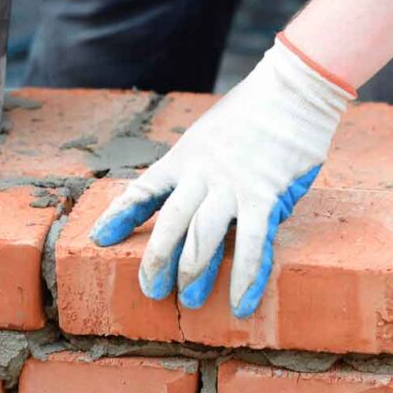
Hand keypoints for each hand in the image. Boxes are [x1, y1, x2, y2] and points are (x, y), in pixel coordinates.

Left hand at [89, 37, 352, 317]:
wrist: (293, 89)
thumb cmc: (256, 111)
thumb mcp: (212, 132)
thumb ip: (201, 166)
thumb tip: (202, 201)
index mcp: (185, 156)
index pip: (144, 189)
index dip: (120, 216)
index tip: (99, 239)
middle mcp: (202, 174)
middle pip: (170, 222)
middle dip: (157, 260)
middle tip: (151, 289)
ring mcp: (233, 186)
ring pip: (203, 236)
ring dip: (194, 272)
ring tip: (190, 300)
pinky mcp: (265, 196)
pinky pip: (253, 244)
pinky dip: (247, 277)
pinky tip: (241, 303)